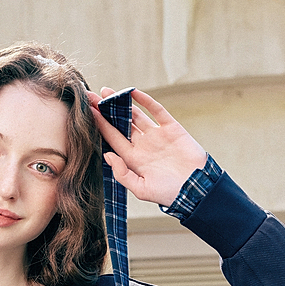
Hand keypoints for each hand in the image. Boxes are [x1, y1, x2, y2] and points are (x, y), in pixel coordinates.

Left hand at [89, 87, 206, 207]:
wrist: (196, 189)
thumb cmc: (168, 194)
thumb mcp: (142, 189)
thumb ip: (123, 174)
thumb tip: (107, 156)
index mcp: (134, 160)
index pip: (113, 138)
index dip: (100, 125)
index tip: (88, 112)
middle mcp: (143, 145)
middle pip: (120, 124)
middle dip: (105, 111)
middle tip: (91, 96)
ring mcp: (156, 136)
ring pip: (135, 115)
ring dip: (121, 103)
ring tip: (106, 91)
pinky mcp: (171, 128)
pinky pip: (157, 111)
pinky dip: (145, 101)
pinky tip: (133, 92)